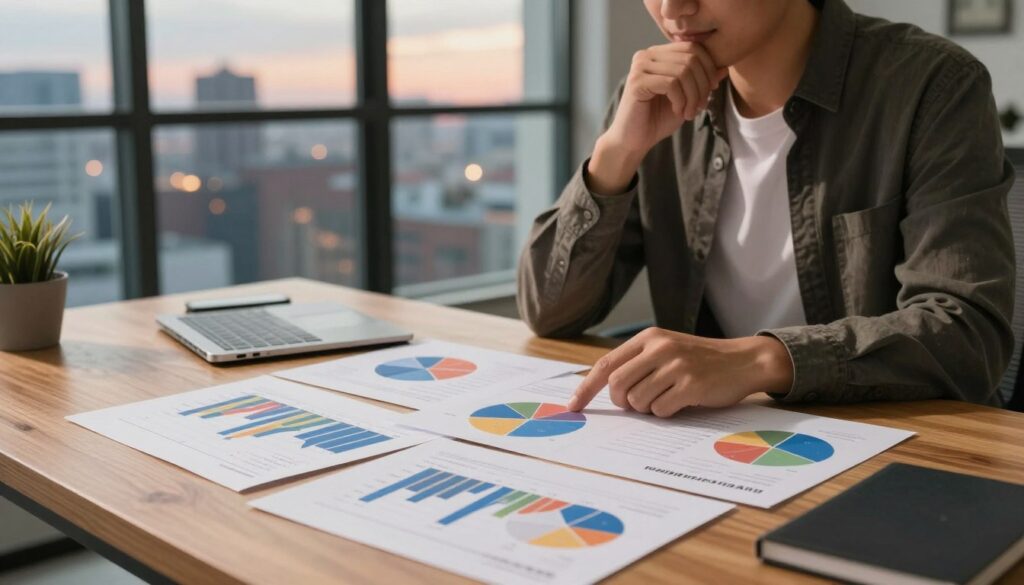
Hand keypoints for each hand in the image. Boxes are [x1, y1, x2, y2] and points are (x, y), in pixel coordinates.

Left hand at [567, 328, 793, 417]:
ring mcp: (676, 366)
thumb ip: (638, 363)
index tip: (573, 405)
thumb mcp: (667, 350)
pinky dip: (666, 413)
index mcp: (649, 338)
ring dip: (648, 408)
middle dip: (623, 403)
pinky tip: (681, 402)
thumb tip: (604, 389)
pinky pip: (661, 410)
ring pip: (638, 402)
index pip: (606, 365)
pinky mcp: (691, 385)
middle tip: (639, 403)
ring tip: (668, 397)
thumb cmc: (701, 360)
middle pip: (617, 386)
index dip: (586, 387)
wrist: (744, 360)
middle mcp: (660, 349)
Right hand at [587, 42, 727, 194]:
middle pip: (691, 57)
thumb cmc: (658, 119)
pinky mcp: (636, 82)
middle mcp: (647, 55)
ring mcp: (640, 66)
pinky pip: (671, 84)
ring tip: (689, 113)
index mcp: (659, 53)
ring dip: (693, 96)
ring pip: (683, 71)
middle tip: (701, 106)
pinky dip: (681, 100)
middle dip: (703, 84)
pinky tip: (678, 112)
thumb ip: (703, 81)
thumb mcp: (687, 98)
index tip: (711, 92)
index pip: (694, 47)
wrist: (633, 141)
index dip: (709, 68)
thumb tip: (725, 67)